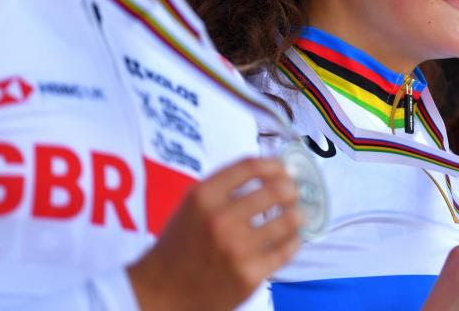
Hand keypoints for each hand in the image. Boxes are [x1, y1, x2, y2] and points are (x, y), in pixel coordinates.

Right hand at [127, 157, 301, 310]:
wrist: (161, 293)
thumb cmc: (179, 246)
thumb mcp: (191, 206)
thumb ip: (224, 187)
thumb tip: (269, 171)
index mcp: (203, 196)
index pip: (251, 166)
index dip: (274, 164)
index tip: (283, 168)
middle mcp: (220, 219)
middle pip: (276, 189)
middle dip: (291, 189)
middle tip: (293, 193)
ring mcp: (237, 249)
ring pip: (288, 220)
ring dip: (297, 214)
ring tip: (296, 215)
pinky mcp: (250, 275)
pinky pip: (286, 250)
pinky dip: (293, 241)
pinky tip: (290, 239)